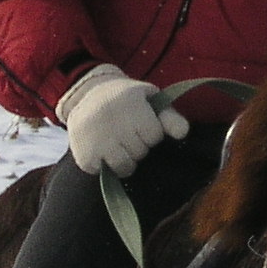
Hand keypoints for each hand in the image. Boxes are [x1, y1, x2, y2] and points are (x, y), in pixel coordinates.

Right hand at [54, 64, 188, 176]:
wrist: (86, 95)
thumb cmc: (127, 99)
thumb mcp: (149, 99)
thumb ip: (169, 116)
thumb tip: (183, 133)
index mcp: (131, 103)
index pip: (154, 135)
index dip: (151, 132)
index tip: (140, 123)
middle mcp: (112, 120)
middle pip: (140, 152)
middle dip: (138, 146)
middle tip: (127, 132)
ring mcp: (96, 139)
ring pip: (125, 166)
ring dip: (126, 160)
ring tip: (119, 145)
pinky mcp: (84, 155)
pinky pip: (104, 172)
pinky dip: (105, 165)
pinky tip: (102, 150)